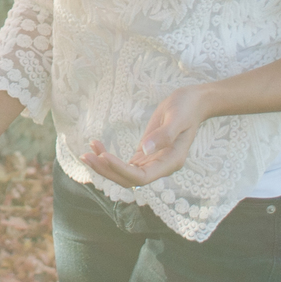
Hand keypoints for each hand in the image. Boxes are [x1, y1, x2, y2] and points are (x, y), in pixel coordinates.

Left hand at [81, 84, 213, 186]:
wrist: (193, 102)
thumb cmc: (187, 108)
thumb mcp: (177, 118)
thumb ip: (164, 135)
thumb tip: (144, 150)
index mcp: (170, 163)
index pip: (141, 177)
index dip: (121, 170)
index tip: (104, 156)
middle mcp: (160, 167)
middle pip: (128, 180)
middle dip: (106, 170)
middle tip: (86, 155)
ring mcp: (152, 162)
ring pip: (124, 174)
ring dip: (104, 166)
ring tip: (87, 152)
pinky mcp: (145, 154)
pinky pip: (125, 163)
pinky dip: (109, 158)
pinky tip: (97, 147)